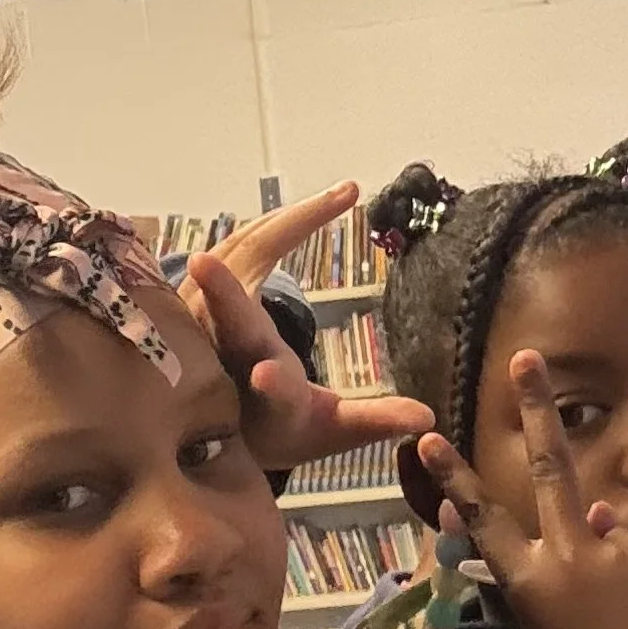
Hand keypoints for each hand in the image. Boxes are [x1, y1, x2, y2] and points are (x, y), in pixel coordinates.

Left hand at [182, 183, 431, 473]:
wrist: (219, 410)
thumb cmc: (282, 421)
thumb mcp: (329, 430)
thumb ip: (375, 421)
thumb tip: (427, 416)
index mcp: (267, 400)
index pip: (270, 396)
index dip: (272, 387)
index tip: (268, 374)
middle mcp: (229, 358)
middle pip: (228, 326)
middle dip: (222, 297)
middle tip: (208, 261)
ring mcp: (206, 320)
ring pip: (235, 265)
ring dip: (279, 229)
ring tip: (339, 198)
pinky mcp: (201, 289)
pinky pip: (239, 246)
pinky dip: (276, 223)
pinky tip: (316, 207)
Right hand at [416, 351, 627, 628]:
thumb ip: (566, 573)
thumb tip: (597, 512)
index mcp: (532, 586)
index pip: (484, 522)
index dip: (454, 479)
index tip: (427, 437)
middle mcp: (570, 557)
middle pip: (550, 467)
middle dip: (536, 409)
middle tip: (526, 358)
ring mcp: (623, 550)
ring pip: (624, 540)